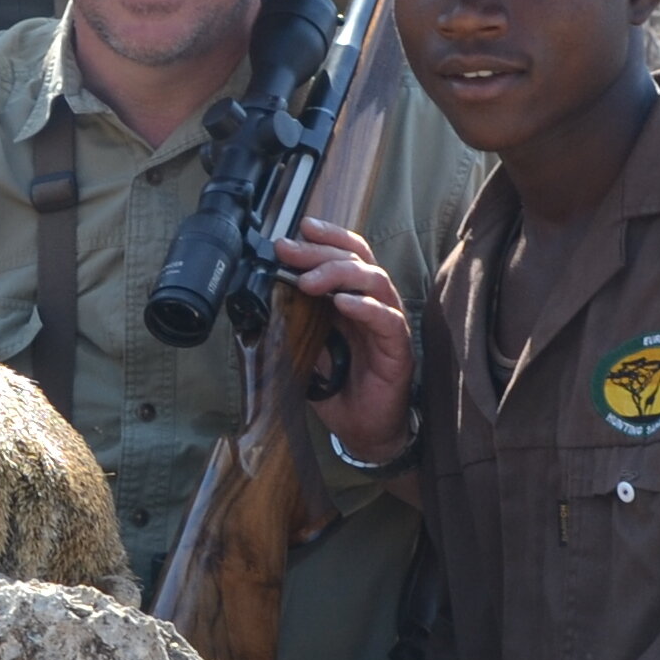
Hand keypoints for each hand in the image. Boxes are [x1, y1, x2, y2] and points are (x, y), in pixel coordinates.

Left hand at [275, 215, 415, 464]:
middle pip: (358, 260)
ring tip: (309, 281)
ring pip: (375, 281)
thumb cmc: (340, 388)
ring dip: (340, 274)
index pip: (348, 255)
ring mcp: (388, 324)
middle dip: (321, 251)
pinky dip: (365, 307)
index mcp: (353, 299)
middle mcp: (374, 305)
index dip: (327, 237)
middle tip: (290, 251)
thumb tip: (260, 299)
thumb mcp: (307, 348)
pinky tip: (344, 303)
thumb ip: (294, 322)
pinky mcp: (398, 349)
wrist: (362, 430)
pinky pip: (387, 320)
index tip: (299, 229)